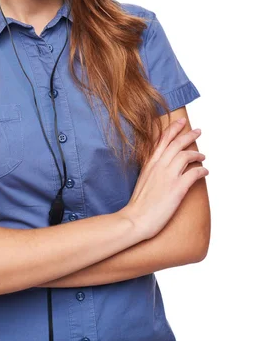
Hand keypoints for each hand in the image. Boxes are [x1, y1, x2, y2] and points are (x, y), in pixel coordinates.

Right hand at [119, 118, 207, 240]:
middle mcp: (159, 166)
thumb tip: (162, 164)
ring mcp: (168, 176)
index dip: (173, 129)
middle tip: (198, 131)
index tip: (181, 121)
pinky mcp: (177, 188)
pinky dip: (201, 171)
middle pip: (177, 144)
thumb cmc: (138, 203)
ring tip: (203, 156)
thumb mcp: (143, 179)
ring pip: (186, 156)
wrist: (135, 218)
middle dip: (189, 135)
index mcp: (149, 163)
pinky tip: (205, 172)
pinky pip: (194, 174)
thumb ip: (152, 169)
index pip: (163, 140)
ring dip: (197, 154)